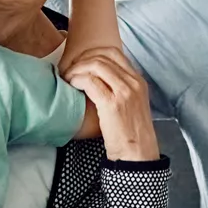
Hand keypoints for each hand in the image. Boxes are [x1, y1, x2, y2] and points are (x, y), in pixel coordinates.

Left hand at [62, 46, 159, 160]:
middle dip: (81, 61)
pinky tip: (72, 86)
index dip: (92, 53)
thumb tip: (97, 79)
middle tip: (69, 71)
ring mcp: (124, 92)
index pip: (114, 53)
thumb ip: (121, 89)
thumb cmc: (131, 134)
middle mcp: (133, 82)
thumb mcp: (132, 105)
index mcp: (139, 81)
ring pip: (95, 66)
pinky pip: (90, 81)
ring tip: (68, 79)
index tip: (80, 62)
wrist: (138, 154)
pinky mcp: (112, 104)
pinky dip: (77, 80)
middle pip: (102, 57)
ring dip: (77, 69)